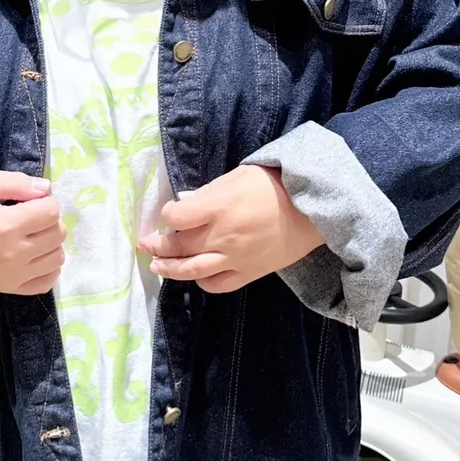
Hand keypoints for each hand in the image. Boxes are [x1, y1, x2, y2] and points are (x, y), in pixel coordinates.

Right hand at [0, 170, 65, 294]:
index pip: (51, 212)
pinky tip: (36, 256)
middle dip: (49, 219)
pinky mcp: (8, 288)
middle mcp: (13, 254)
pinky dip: (48, 268)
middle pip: (57, 234)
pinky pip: (46, 282)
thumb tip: (46, 188)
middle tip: (30, 214)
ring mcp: (12, 275)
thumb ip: (15, 182)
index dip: (45, 200)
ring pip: (57, 258)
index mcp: (6, 225)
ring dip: (50, 242)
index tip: (30, 199)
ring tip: (31, 234)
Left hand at [137, 164, 323, 293]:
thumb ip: (208, 192)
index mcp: (217, 207)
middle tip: (147, 243)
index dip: (168, 213)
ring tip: (157, 266)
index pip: (176, 216)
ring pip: (192, 270)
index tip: (170, 211)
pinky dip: (201, 281)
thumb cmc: (275, 185)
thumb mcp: (238, 176)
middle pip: (179, 245)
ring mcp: (234, 258)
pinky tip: (195, 276)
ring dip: (169, 268)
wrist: (312, 210)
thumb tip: (185, 202)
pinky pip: (217, 284)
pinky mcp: (248, 273)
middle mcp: (221, 236)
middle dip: (158, 244)